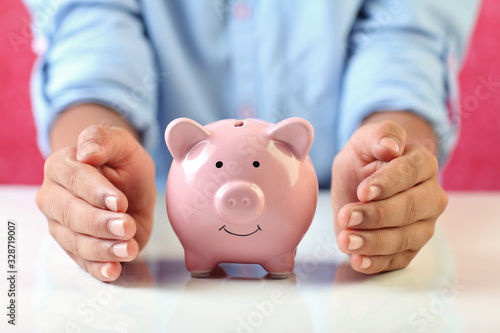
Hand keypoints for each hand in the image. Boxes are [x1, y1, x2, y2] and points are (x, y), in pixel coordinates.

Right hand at [36, 125, 155, 280]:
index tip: (120, 201)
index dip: (96, 192)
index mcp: (61, 166)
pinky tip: (113, 269)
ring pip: (76, 241)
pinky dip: (98, 268)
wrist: (129, 187)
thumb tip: (87, 153)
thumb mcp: (122, 144)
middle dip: (100, 223)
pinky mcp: (76, 248)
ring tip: (128, 248)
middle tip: (128, 226)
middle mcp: (54, 197)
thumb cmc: (123, 163)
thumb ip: (103, 139)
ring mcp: (61, 225)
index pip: (74, 179)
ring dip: (103, 248)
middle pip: (71, 214)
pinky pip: (83, 262)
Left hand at [331, 121, 447, 273]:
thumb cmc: (365, 160)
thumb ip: (379, 135)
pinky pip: (398, 260)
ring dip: (374, 242)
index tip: (362, 191)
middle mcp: (430, 196)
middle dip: (377, 215)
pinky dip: (377, 263)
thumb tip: (391, 146)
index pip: (410, 173)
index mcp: (422, 164)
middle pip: (411, 209)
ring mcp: (424, 225)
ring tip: (345, 241)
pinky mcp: (410, 248)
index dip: (387, 184)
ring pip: (406, 238)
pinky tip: (357, 260)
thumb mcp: (364, 141)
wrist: (361, 182)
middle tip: (346, 216)